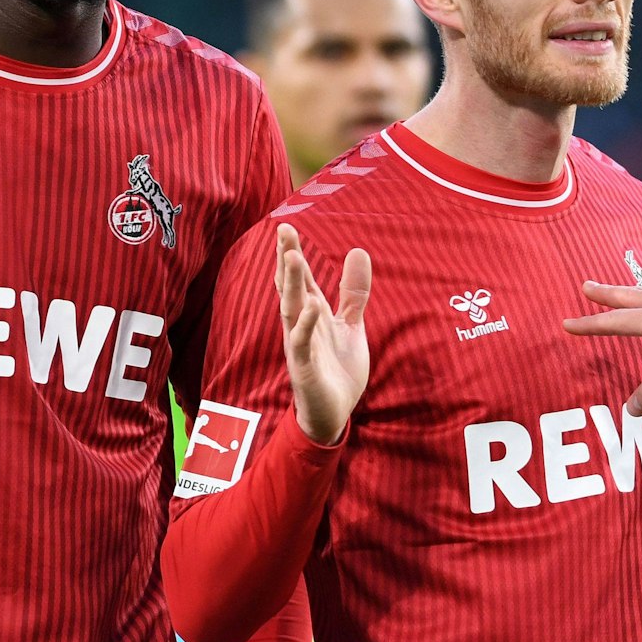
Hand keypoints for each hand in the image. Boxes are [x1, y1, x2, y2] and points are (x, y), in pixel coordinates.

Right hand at [274, 224, 370, 446]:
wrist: (334, 415)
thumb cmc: (338, 370)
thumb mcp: (350, 325)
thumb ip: (354, 292)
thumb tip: (358, 251)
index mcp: (312, 315)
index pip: (301, 279)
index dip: (293, 254)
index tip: (286, 226)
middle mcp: (301, 326)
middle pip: (291, 288)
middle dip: (287, 260)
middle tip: (283, 230)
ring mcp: (300, 347)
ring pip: (291, 310)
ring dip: (291, 284)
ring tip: (292, 256)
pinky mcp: (304, 369)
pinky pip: (301, 343)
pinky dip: (304, 324)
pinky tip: (310, 306)